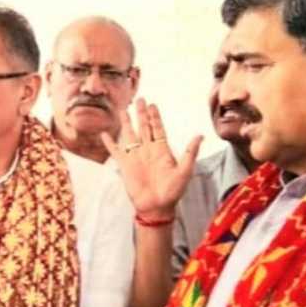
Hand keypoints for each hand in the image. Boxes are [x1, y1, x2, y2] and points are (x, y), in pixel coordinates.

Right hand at [104, 98, 202, 221]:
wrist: (157, 207)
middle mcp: (148, 151)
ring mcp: (136, 157)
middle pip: (144, 127)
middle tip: (140, 99)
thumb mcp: (185, 171)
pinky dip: (110, 143)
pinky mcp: (125, 165)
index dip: (155, 117)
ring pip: (129, 135)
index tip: (153, 104)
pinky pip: (116, 151)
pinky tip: (105, 134)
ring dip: (126, 123)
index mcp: (162, 151)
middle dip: (142, 114)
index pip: (158, 129)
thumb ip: (190, 153)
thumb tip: (200, 135)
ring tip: (123, 111)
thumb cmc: (172, 192)